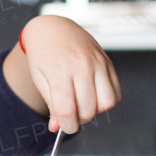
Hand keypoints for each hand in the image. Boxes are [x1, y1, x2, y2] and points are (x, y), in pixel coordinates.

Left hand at [3, 15, 120, 134]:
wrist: (53, 28)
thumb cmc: (43, 52)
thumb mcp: (39, 79)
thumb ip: (51, 104)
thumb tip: (57, 127)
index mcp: (60, 71)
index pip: (67, 109)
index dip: (66, 125)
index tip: (64, 127)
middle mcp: (82, 66)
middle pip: (88, 109)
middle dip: (78, 119)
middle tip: (69, 113)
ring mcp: (98, 63)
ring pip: (107, 103)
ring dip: (95, 110)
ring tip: (82, 103)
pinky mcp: (108, 63)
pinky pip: (116, 92)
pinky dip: (106, 100)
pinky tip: (92, 95)